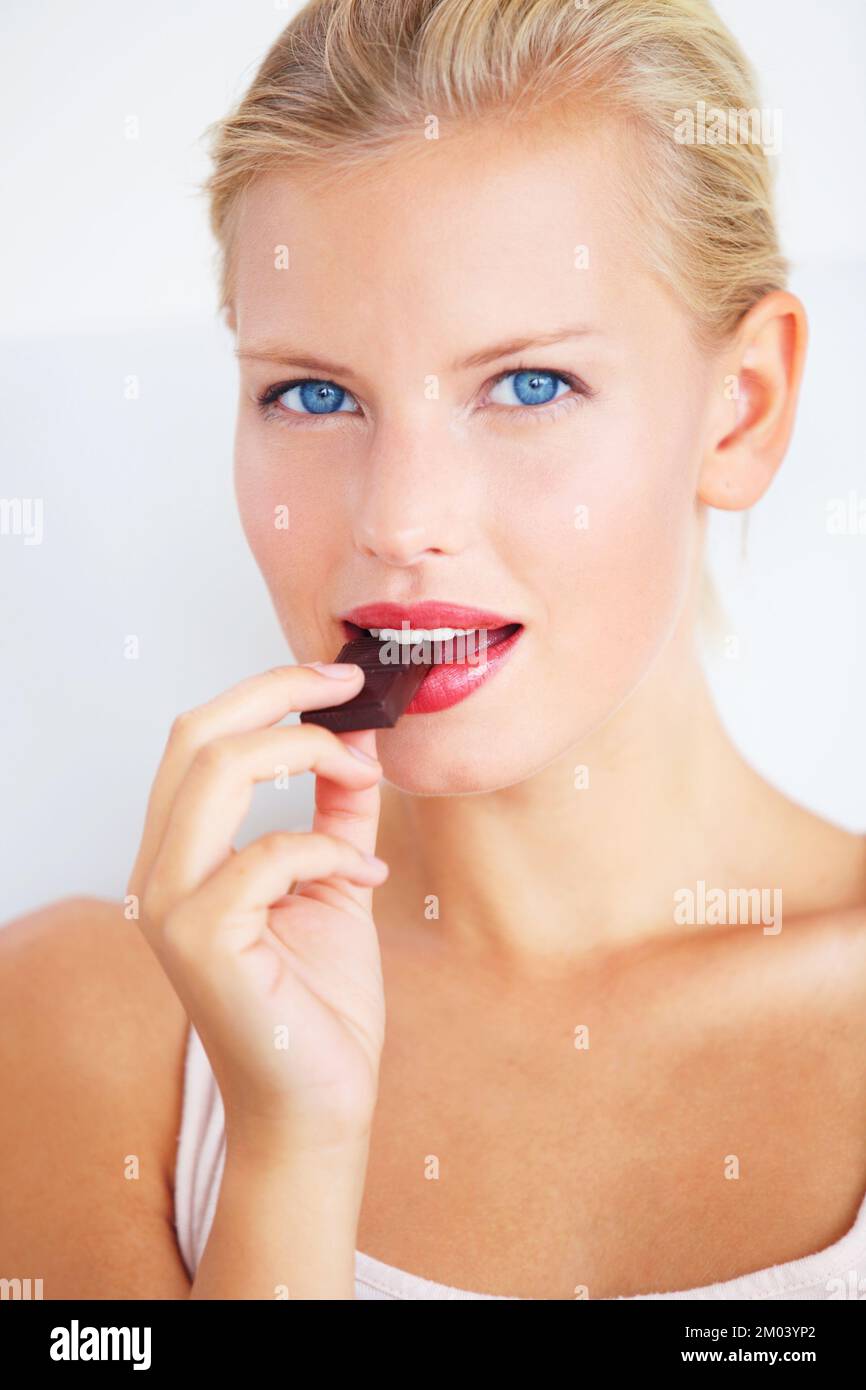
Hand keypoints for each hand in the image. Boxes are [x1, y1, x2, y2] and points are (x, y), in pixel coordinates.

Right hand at [127, 663, 389, 1151]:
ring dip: (306, 753)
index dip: (269, 689)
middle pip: (196, 733)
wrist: (319, 1102)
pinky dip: (331, 850)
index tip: (341, 678)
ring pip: (216, 771)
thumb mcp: (334, 878)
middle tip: (352, 690)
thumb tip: (358, 739)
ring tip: (366, 776)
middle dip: (281, 693)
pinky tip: (365, 877)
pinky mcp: (201, 942)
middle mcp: (160, 873)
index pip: (200, 736)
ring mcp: (170, 907)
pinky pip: (268, 853)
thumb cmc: (319, 1001)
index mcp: (183, 853)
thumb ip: (337, 810)